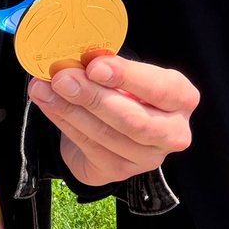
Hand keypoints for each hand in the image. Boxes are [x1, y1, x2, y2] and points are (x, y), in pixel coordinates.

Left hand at [28, 55, 197, 185]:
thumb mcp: (129, 74)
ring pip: (106, 135)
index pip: (159, 88)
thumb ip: (113, 67)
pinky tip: (48, 104)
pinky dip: (64, 122)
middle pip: (132, 119)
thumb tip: (80, 58)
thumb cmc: (129, 91)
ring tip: (45, 88)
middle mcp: (173, 132)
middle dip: (92, 96)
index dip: (126, 77)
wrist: (118, 129)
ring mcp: (147, 157)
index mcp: (182, 98)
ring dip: (70, 109)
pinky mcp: (120, 171)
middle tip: (62, 78)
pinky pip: (88, 146)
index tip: (95, 66)